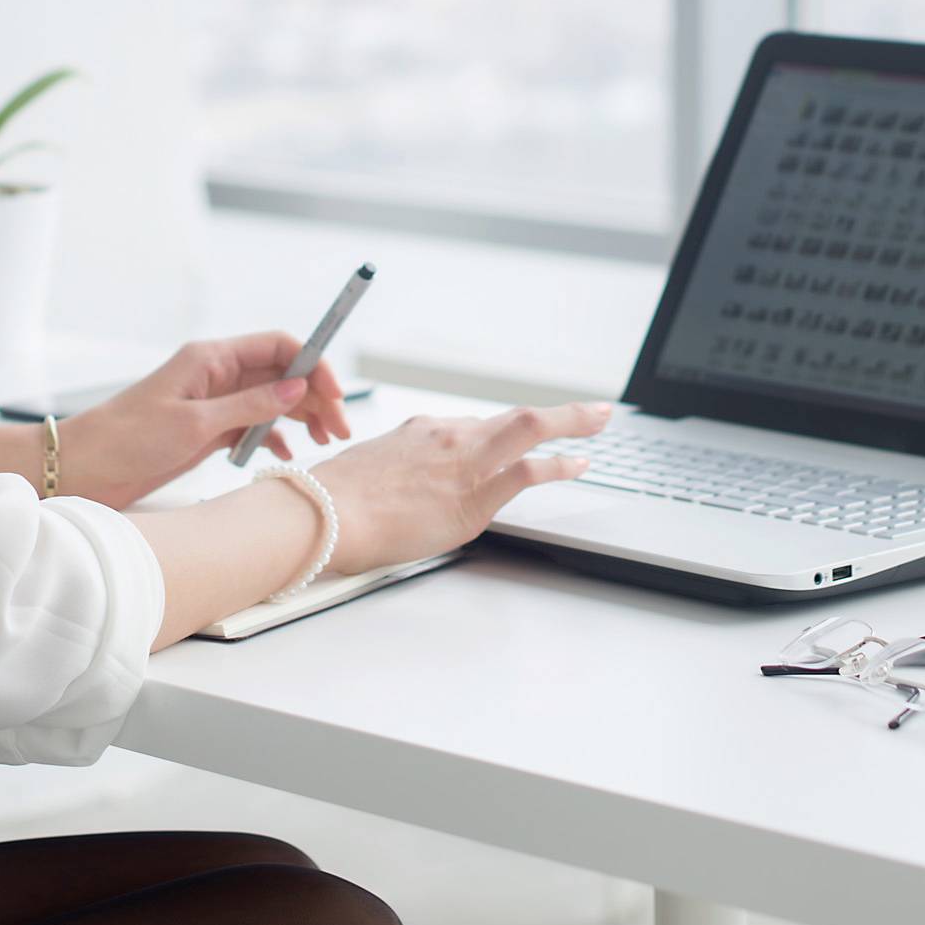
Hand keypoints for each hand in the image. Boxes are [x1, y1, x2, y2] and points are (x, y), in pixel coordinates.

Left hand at [61, 332, 354, 509]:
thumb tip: (299, 386)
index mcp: (211, 358)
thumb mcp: (194, 425)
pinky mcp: (208, 430)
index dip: (313, 364)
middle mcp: (217, 375)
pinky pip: (254, 426)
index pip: (279, 346)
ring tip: (324, 443)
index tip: (335, 395)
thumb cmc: (126, 440)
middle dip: (315, 396)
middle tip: (340, 429)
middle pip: (282, 374)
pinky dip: (275, 438)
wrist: (81, 469)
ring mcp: (214, 403)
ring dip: (301, 418)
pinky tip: (286, 455)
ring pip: (273, 401)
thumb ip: (250, 405)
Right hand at [311, 400, 614, 575]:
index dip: (507, 435)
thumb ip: (398, 474)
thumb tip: (405, 489)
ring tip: (599, 422)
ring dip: (571, 423)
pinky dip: (558, 464)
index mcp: (422, 433)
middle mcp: (448, 438)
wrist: (325, 513)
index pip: (476, 428)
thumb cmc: (337, 501)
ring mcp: (464, 463)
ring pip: (529, 428)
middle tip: (592, 411)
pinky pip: (527, 471)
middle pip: (515, 418)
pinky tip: (578, 465)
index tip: (521, 436)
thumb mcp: (370, 473)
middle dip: (560, 414)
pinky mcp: (473, 495)